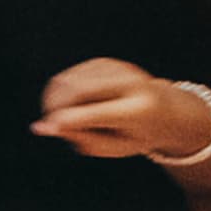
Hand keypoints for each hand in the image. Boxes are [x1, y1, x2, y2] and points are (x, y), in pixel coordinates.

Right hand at [32, 59, 210, 161]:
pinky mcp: (105, 63)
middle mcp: (130, 83)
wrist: (167, 111)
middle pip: (78, 90)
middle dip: (55, 107)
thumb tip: (43, 126)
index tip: (43, 128)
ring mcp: (117, 69)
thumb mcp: (114, 148)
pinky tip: (69, 105)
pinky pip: (69, 76)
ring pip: (69, 80)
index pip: (97, 113)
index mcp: (139, 110)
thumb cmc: (137, 135)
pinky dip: (61, 92)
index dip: (67, 120)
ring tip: (62, 117)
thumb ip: (81, 138)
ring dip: (55, 100)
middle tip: (49, 125)